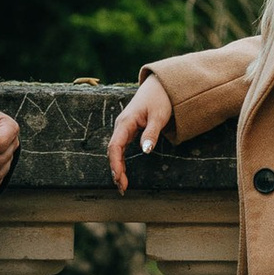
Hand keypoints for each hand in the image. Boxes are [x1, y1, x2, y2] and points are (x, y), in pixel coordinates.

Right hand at [106, 72, 175, 192]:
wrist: (160, 86)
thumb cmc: (160, 100)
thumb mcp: (159, 116)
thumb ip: (151, 133)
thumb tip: (145, 151)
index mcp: (126, 122)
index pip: (115, 146)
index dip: (115, 163)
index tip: (119, 178)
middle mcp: (121, 126)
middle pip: (113, 151)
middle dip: (116, 170)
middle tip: (123, 188)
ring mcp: (124, 128)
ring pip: (116, 151)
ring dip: (117, 167)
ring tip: (122, 184)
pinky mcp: (128, 130)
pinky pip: (120, 148)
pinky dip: (120, 161)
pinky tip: (123, 172)